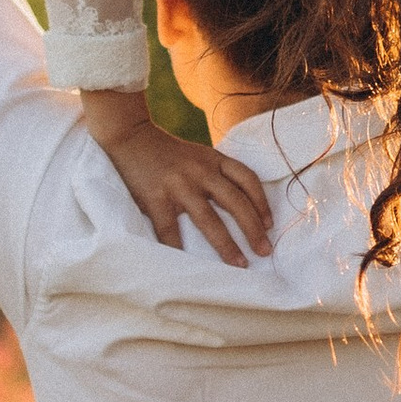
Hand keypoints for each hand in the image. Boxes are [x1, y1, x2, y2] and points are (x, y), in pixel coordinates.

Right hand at [81, 87, 274, 263]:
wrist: (130, 136)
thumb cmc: (168, 152)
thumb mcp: (199, 154)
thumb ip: (217, 172)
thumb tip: (241, 205)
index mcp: (214, 160)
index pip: (247, 179)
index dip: (262, 203)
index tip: (270, 225)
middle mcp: (201, 171)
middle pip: (235, 202)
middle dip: (253, 229)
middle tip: (265, 251)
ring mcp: (179, 185)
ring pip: (209, 219)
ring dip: (227, 244)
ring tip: (240, 264)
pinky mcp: (156, 197)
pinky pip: (170, 229)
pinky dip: (178, 248)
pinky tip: (187, 265)